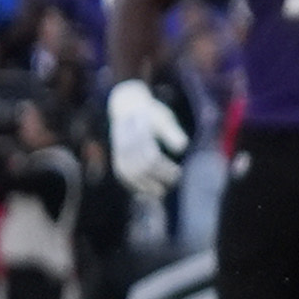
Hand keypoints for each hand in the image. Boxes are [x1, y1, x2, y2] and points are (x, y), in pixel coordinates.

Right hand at [107, 79, 186, 197]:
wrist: (127, 106)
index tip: (178, 172)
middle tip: (174, 181)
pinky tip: (145, 192)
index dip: (165, 168)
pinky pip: (121, 173)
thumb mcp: (164, 118)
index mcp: (139, 133)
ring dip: (145, 184)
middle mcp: (126, 142)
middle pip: (141, 166)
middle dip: (158, 177)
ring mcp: (119, 149)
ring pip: (129, 172)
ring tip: (160, 192)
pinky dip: (132, 184)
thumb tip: (182, 147)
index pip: (152, 156)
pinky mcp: (116, 155)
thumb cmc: (151, 114)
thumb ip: (172, 132)